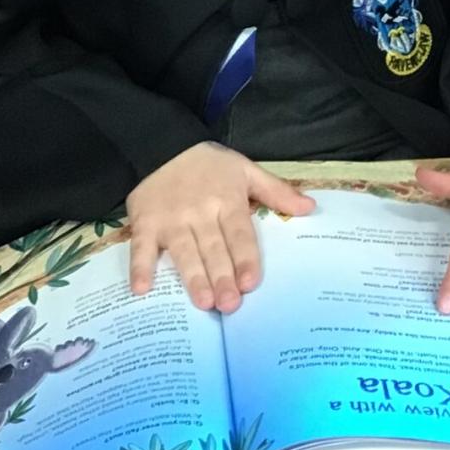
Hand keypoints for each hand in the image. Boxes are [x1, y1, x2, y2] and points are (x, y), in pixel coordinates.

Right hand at [127, 143, 314, 312]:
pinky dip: (140, 267)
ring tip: (203, 302)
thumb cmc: (208, 163)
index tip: (251, 282)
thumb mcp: (245, 170)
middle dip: (222, 277)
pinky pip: (142, 247)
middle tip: (230, 305)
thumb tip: (309, 208)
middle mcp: (199, 213)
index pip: (239, 234)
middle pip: (213, 249)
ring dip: (192, 277)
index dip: (245, 258)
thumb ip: (276, 192)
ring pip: (184, 252)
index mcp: (227, 200)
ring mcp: (170, 220)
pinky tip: (142, 289)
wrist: (161, 144)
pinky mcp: (144, 223)